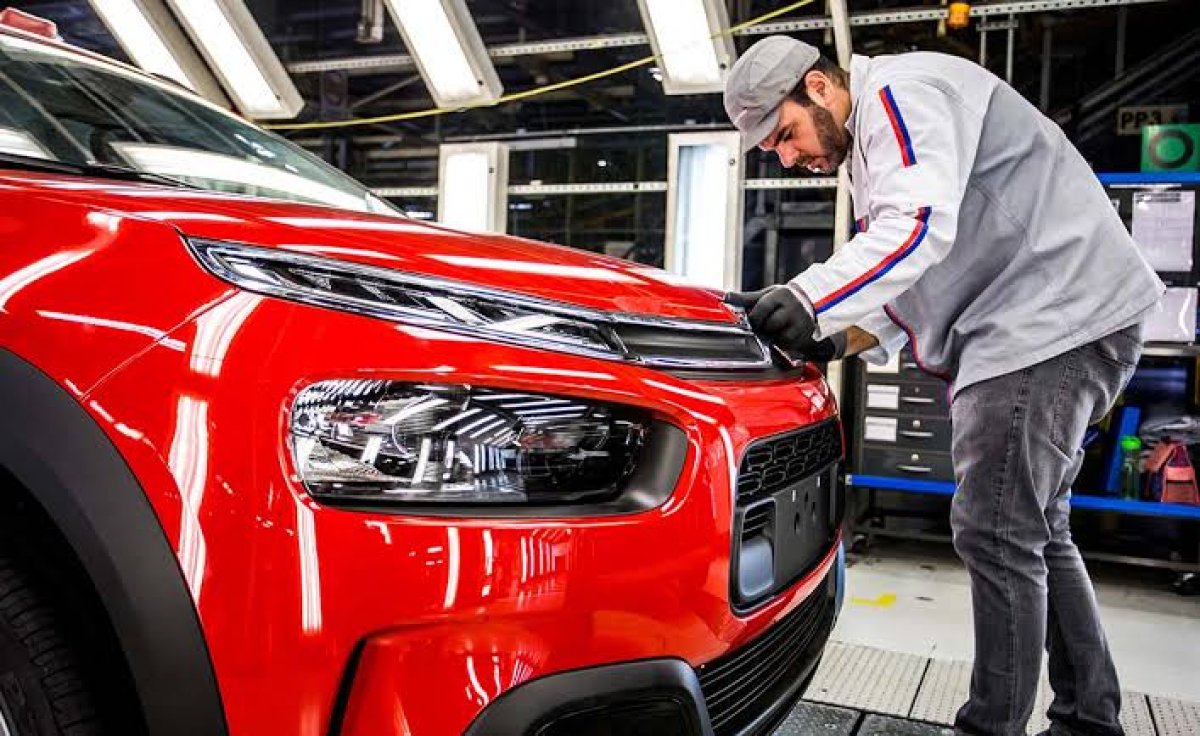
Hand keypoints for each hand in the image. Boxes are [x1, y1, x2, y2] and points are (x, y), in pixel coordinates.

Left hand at [725, 286, 844, 360]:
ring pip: (779, 337)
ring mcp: (801, 323)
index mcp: (781, 295)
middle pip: (770, 324)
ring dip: (771, 337)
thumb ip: (746, 298)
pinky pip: (787, 345)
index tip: (751, 321)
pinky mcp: (804, 335)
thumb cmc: (783, 299)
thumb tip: (726, 297)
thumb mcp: (766, 294)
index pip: (762, 309)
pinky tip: (780, 336)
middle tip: (761, 327)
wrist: (810, 302)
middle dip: (762, 328)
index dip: (754, 317)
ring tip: (772, 330)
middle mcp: (793, 308)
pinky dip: (780, 343)